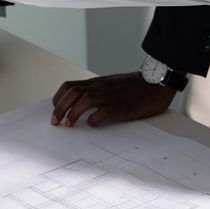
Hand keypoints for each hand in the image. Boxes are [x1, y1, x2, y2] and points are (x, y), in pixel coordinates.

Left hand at [50, 72, 176, 127]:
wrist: (154, 85)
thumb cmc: (133, 87)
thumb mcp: (110, 85)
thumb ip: (96, 92)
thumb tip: (79, 105)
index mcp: (96, 83)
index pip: (69, 86)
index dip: (58, 98)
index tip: (55, 110)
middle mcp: (100, 88)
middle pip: (72, 92)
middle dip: (60, 107)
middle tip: (55, 121)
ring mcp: (111, 96)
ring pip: (85, 99)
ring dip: (73, 113)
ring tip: (69, 125)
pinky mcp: (122, 107)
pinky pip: (104, 111)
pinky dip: (94, 118)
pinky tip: (92, 124)